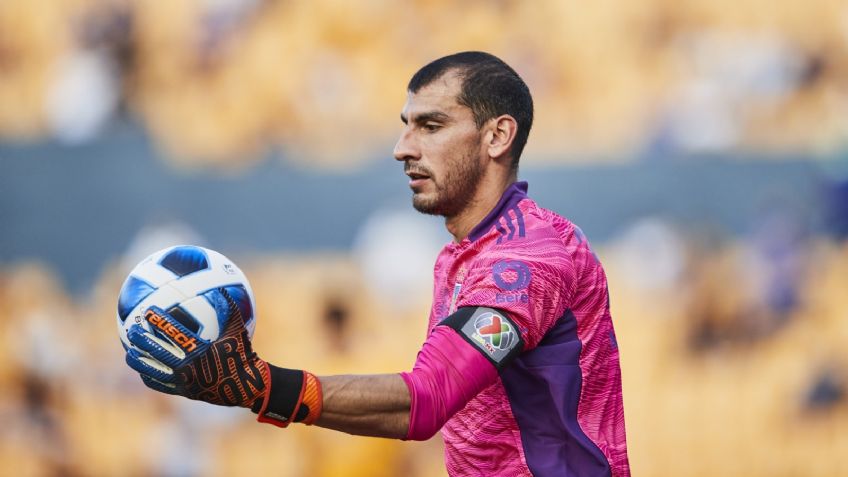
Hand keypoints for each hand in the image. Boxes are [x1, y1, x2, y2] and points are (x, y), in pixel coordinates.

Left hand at [124, 289, 321, 426]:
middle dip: (143, 340)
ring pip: (155, 371)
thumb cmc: (243, 354)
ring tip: (128, 355)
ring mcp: (184, 381)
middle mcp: (188, 366)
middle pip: (158, 351)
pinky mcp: (184, 392)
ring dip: (140, 362)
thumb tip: (220, 288)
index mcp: (199, 349)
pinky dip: (151, 378)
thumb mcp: (239, 329)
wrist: (247, 386)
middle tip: (132, 331)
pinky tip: (144, 373)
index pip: (173, 332)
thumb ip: (228, 309)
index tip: (148, 311)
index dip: (159, 321)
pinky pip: (162, 385)